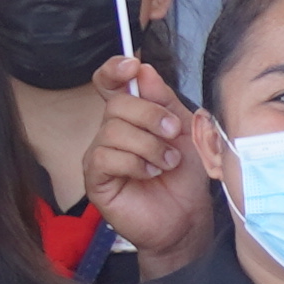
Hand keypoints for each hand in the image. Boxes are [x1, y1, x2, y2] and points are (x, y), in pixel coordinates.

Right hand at [82, 60, 211, 269]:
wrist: (187, 218)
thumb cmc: (185, 176)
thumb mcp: (183, 130)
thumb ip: (164, 100)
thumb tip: (143, 70)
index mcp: (131, 116)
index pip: (109, 83)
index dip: (115, 69)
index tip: (132, 66)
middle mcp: (110, 132)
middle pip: (117, 104)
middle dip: (151, 116)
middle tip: (173, 133)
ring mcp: (100, 155)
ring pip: (113, 131)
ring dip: (149, 145)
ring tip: (168, 161)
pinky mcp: (96, 179)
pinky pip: (106, 157)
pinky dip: (135, 162)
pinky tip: (151, 173)